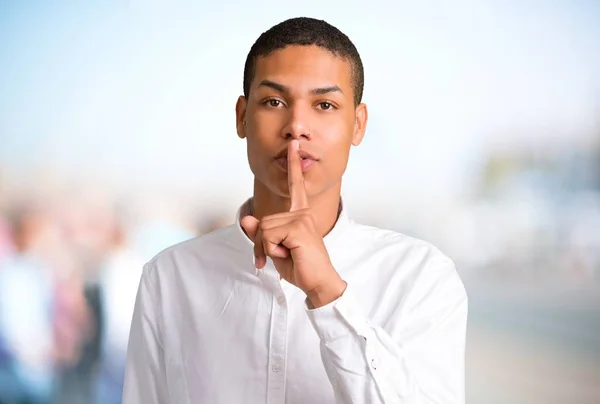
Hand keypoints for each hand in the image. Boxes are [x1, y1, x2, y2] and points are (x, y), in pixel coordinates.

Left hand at [241, 140, 345, 306]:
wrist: (318, 283)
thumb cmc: (300, 266)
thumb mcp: (275, 249)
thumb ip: (261, 233)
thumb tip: (246, 219)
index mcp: (300, 215)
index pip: (295, 187)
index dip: (293, 165)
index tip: (293, 145)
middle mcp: (302, 213)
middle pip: (263, 221)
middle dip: (262, 243)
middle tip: (278, 256)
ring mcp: (301, 219)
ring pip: (264, 229)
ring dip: (268, 249)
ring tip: (287, 255)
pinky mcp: (298, 228)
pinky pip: (268, 237)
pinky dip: (271, 251)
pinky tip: (289, 255)